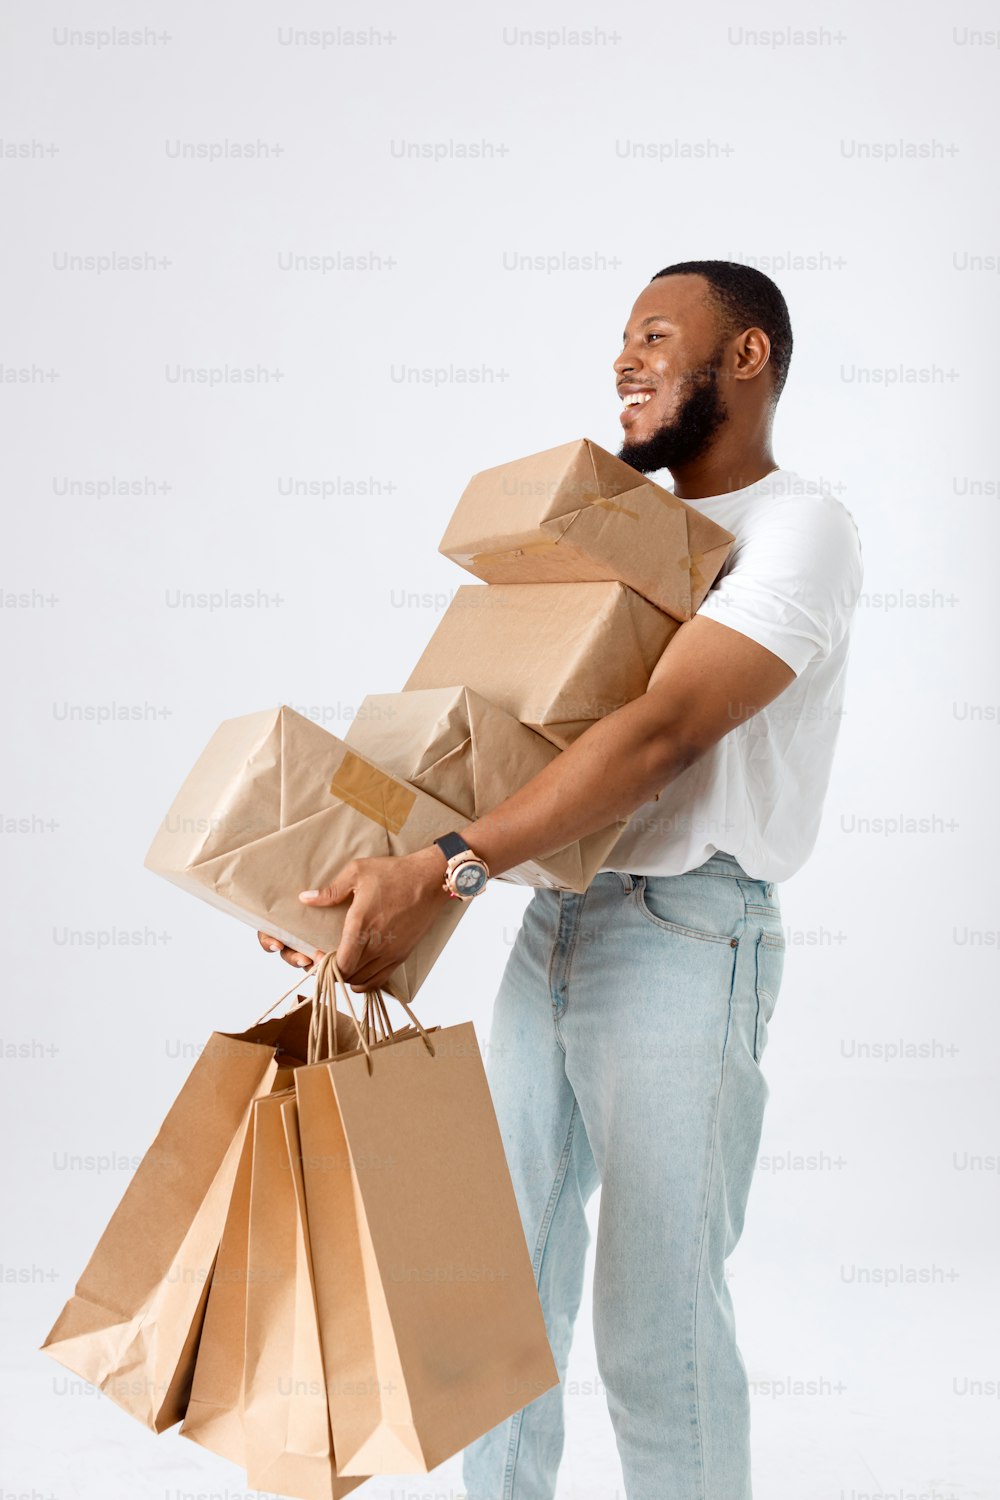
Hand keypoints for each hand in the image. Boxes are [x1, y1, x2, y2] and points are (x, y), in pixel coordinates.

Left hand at [257, 846, 450, 990]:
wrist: (431, 880)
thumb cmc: (394, 873)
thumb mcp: (358, 872)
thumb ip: (330, 890)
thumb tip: (305, 898)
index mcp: (361, 926)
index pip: (340, 964)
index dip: (325, 967)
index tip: (318, 956)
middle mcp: (377, 945)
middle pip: (349, 976)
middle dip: (333, 972)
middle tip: (324, 960)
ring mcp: (391, 953)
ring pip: (363, 981)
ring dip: (348, 977)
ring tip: (340, 964)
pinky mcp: (402, 955)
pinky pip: (380, 980)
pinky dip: (366, 981)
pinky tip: (359, 971)